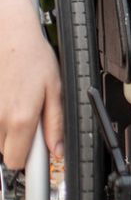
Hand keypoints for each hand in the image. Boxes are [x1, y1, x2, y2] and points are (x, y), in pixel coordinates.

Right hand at [0, 1, 61, 170]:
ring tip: (18, 102)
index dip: (29, 157)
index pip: (16, 161)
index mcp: (20, 119)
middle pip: (6, 150)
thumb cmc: (34, 59)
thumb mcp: (55, 89)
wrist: (10, 37)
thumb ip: (55, 123)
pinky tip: (7, 99)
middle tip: (30, 113)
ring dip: (7, 128)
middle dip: (19, 138)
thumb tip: (56, 151)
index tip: (38, 146)